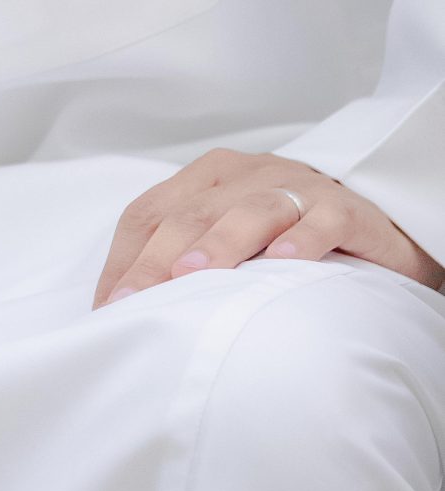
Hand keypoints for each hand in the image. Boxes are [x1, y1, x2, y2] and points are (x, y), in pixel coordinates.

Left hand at [93, 148, 442, 308]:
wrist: (380, 235)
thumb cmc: (289, 246)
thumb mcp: (230, 250)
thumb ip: (183, 269)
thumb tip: (122, 314)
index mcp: (208, 180)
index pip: (151, 212)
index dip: (126, 259)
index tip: (110, 308)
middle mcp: (248, 175)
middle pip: (191, 213)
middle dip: (158, 260)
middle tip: (136, 303)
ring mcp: (298, 187)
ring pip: (251, 209)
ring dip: (221, 241)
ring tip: (194, 275)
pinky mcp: (347, 208)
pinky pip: (322, 219)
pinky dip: (302, 239)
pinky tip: (284, 262)